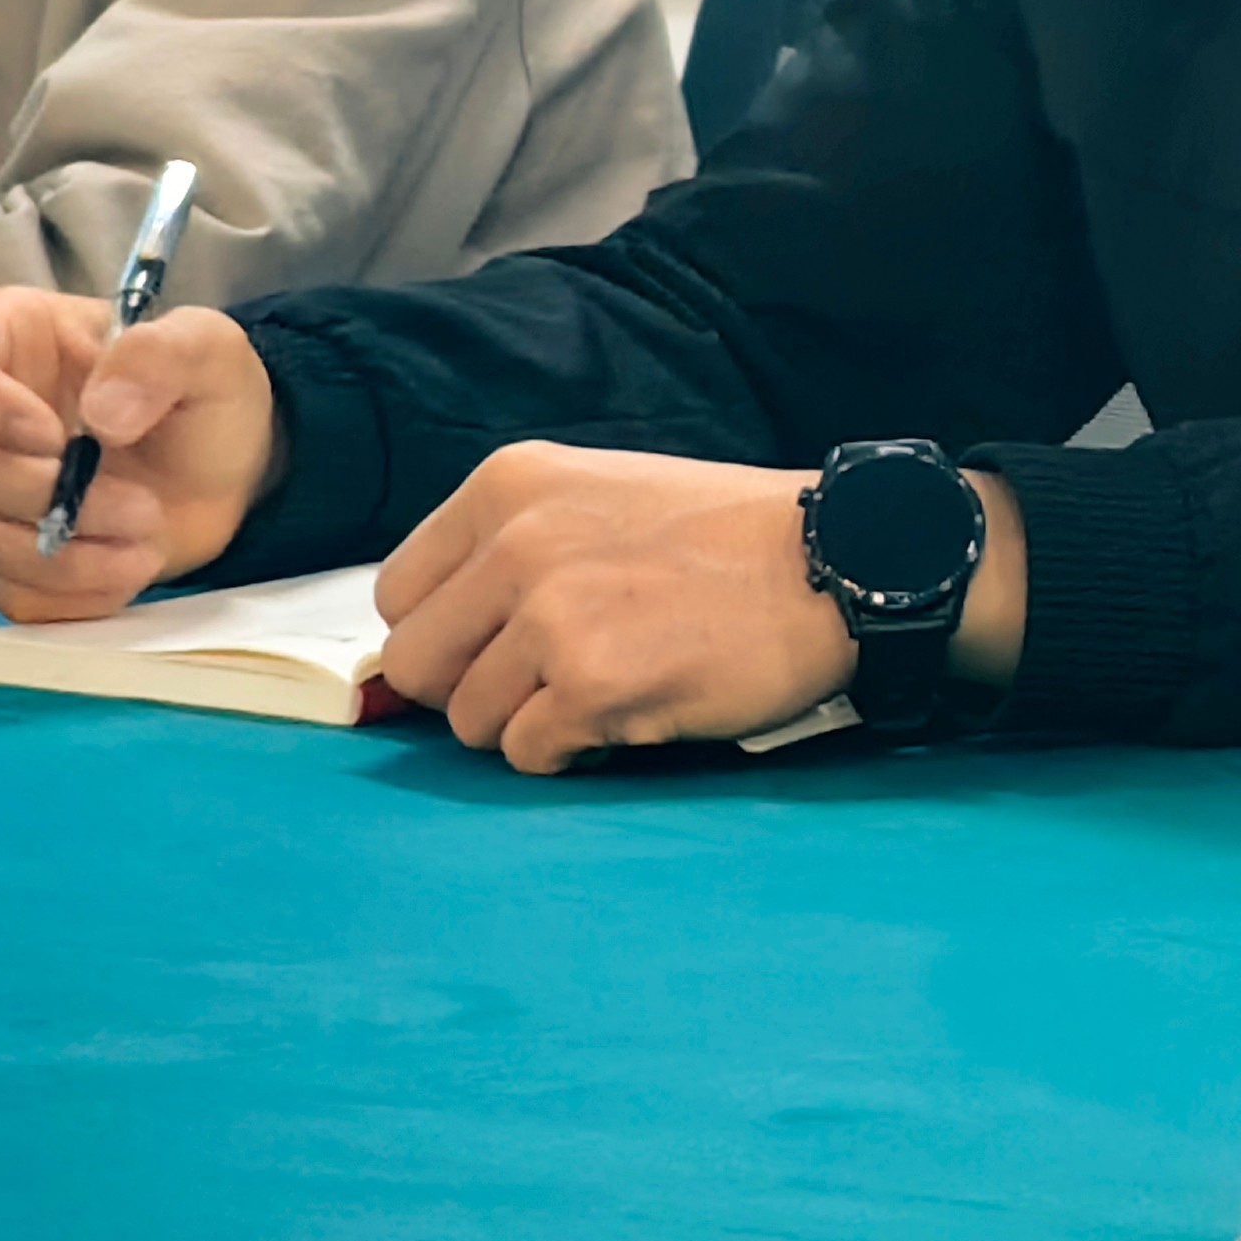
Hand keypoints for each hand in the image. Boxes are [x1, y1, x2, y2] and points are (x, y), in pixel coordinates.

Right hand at [0, 291, 280, 620]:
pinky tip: (127, 567)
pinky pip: (11, 592)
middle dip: (43, 495)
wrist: (227, 471)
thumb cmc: (208, 394)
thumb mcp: (208, 350)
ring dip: (64, 554)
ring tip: (148, 535)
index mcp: (13, 341)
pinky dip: (72, 589)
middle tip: (137, 506)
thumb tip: (104, 409)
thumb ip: (162, 356)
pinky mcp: (7, 552)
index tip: (53, 438)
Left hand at [372, 445, 864, 772]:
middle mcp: (517, 544)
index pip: (400, 594)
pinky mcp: (589, 685)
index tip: (499, 645)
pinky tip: (634, 708)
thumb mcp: (602, 500)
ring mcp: (551, 616)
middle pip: (417, 664)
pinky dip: (575, 748)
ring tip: (610, 686)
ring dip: (531, 720)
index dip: (448, 633)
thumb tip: (427, 650)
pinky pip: (529, 753)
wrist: (841, 560)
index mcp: (510, 487)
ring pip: (469, 720)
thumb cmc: (732, 538)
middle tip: (552, 678)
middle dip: (475, 687)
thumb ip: (511, 552)